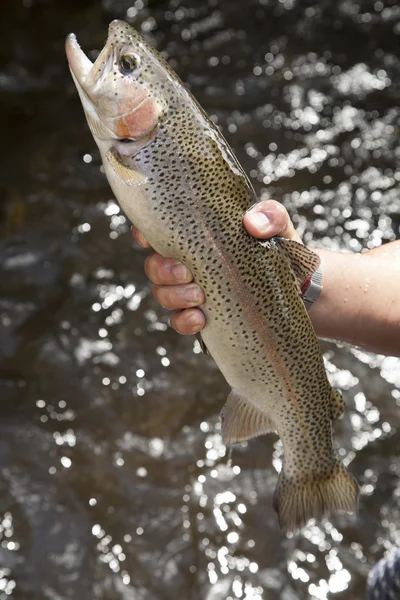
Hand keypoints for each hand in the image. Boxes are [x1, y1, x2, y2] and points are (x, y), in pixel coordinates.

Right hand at [132, 200, 300, 333]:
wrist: (300, 292)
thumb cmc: (281, 251)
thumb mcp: (280, 228)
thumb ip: (270, 216)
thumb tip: (251, 224)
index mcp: (198, 237)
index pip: (158, 231)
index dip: (144, 233)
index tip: (148, 238)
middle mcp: (189, 264)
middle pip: (154, 266)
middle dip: (163, 270)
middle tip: (187, 273)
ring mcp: (193, 293)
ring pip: (162, 294)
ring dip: (173, 296)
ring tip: (199, 296)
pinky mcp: (204, 318)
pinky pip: (179, 322)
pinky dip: (184, 321)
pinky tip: (200, 319)